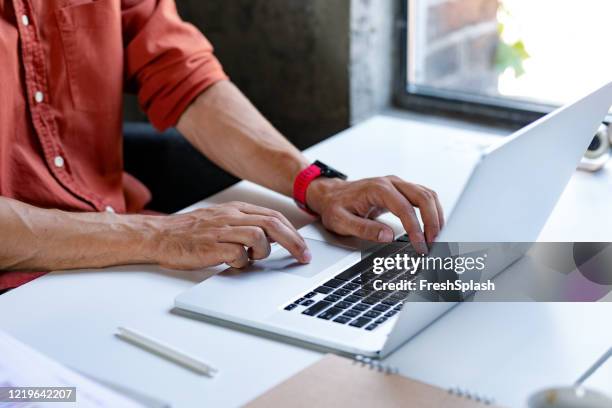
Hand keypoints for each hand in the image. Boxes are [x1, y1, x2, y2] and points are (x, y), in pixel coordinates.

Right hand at [150, 202, 309, 269]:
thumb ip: (246, 225)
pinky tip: (234, 264)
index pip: (273, 216)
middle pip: (272, 224)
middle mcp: (231, 217)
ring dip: (263, 251)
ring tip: (252, 258)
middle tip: (303, 257)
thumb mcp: (222, 221)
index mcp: (236, 209)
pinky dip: (242, 262)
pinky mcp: (212, 246)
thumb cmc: (191, 232)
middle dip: (293, 242)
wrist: (160, 236)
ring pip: (258, 236)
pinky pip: (238, 254)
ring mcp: (221, 230)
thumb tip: (271, 238)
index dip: (293, 233)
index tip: (303, 247)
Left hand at [306, 176, 443, 253]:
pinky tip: (433, 227)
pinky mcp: (401, 190)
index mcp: (377, 189)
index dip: (416, 228)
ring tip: (437, 238)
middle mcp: (391, 183)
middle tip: (434, 243)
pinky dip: (432, 211)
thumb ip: (364, 229)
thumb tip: (387, 236)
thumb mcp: (341, 221)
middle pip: (423, 197)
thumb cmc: (335, 206)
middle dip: (433, 221)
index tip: (420, 245)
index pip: (405, 208)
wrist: (330, 194)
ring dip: (436, 216)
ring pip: (427, 195)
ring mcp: (397, 185)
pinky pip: (423, 197)